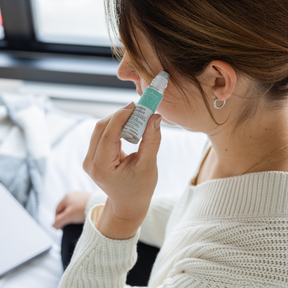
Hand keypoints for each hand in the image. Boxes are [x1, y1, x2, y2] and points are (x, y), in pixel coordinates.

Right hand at [52, 191, 91, 229]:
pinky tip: (82, 218)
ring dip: (72, 216)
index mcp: (66, 196)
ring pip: (73, 208)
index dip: (56, 220)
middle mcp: (74, 194)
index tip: (60, 228)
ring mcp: (82, 196)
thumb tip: (53, 225)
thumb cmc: (83, 209)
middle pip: (65, 209)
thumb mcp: (68, 216)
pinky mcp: (89, 200)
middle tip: (67, 226)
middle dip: (65, 218)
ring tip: (75, 223)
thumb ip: (58, 221)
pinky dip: (80, 214)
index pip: (57, 210)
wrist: (98, 205)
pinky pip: (81, 208)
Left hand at [82, 102, 161, 237]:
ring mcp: (89, 160)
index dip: (122, 116)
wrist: (127, 204)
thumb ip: (151, 141)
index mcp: (102, 167)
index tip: (136, 105)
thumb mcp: (148, 166)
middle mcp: (90, 162)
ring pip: (100, 129)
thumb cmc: (139, 189)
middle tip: (139, 110)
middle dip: (120, 116)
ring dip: (118, 120)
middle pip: (102, 128)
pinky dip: (115, 127)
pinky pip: (101, 135)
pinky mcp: (92, 156)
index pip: (108, 133)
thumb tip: (155, 117)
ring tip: (136, 117)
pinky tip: (128, 126)